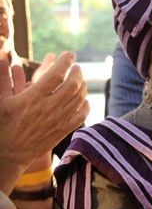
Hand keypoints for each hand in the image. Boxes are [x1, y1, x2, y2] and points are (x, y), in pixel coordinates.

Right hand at [0, 52, 88, 192]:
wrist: (9, 154)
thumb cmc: (2, 125)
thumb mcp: (0, 100)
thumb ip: (2, 78)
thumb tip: (4, 58)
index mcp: (32, 99)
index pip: (55, 75)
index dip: (65, 62)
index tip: (69, 55)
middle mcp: (48, 109)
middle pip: (72, 85)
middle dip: (77, 72)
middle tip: (76, 66)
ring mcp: (58, 121)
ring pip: (79, 99)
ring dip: (83, 86)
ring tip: (80, 80)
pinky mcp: (64, 131)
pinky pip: (82, 115)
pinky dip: (86, 104)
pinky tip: (84, 99)